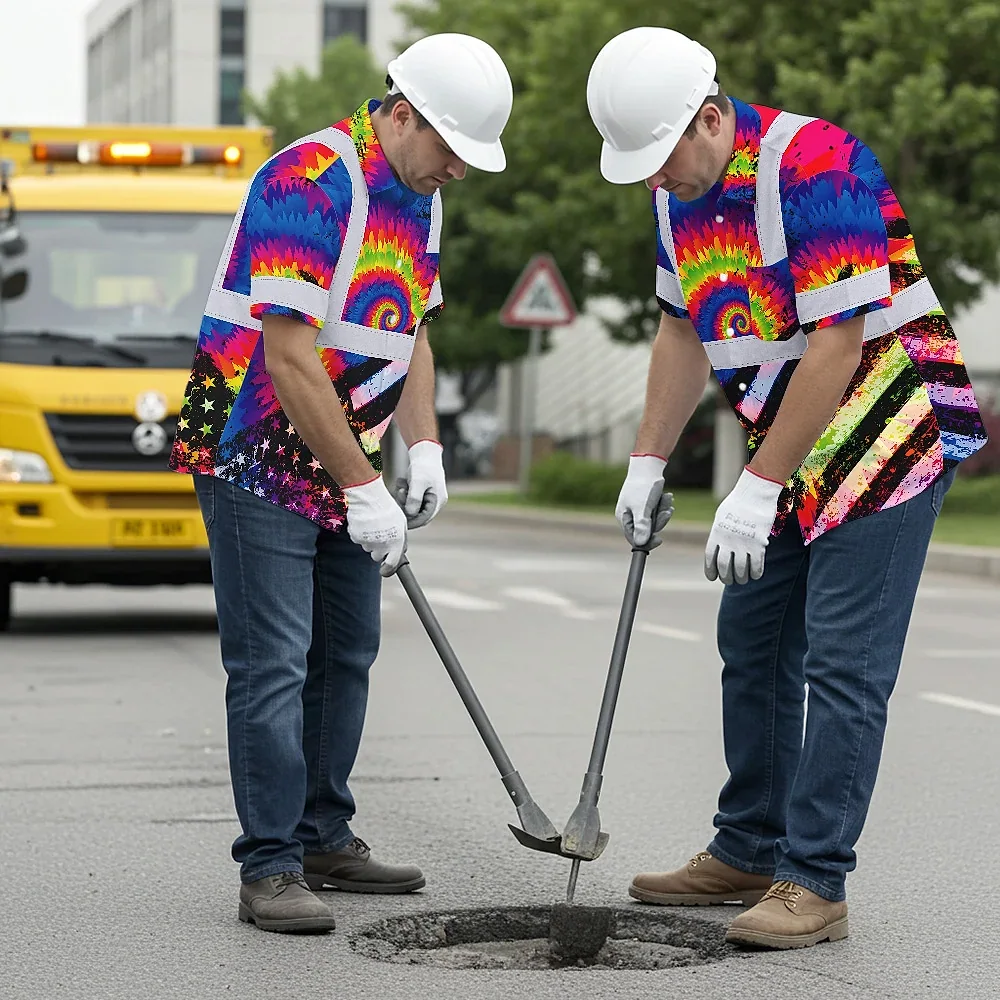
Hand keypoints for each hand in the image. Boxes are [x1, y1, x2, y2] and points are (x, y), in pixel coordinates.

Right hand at [342, 474, 407, 576]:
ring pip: (368, 547)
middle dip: (379, 550)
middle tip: (380, 535)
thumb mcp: (401, 524)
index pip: (391, 565)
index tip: (385, 571)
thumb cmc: (387, 508)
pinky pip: (359, 539)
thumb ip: (401, 540)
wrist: (369, 498)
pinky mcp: (356, 537)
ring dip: (370, 540)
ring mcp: (367, 542)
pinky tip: (365, 522)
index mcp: (395, 543)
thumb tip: (401, 550)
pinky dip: (361, 534)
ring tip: (373, 524)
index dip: (388, 570)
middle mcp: (381, 546)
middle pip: (377, 557)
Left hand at [394, 439, 447, 528]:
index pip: (424, 519)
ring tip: (402, 486)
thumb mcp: (418, 482)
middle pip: (417, 513)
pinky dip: (404, 492)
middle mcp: (435, 501)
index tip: (398, 520)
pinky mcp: (421, 492)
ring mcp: (428, 497)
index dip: (411, 522)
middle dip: (406, 506)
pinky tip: (402, 482)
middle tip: (400, 494)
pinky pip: (410, 498)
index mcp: (438, 501)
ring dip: (404, 498)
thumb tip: (410, 514)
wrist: (424, 451)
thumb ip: (414, 499)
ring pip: (412, 505)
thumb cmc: (423, 466)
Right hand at [615, 454, 673, 548]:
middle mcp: (629, 514)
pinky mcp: (646, 502)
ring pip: (654, 520)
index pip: (633, 538)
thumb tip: (640, 543)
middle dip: (659, 520)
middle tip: (667, 512)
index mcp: (624, 517)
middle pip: (646, 530)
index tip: (660, 540)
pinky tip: (667, 496)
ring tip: (667, 497)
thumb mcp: (643, 508)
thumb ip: (642, 526)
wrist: (648, 465)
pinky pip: (656, 511)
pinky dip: (663, 504)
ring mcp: (638, 508)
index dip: (646, 541)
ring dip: (662, 510)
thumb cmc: (643, 486)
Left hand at [704, 467, 784, 584]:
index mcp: (716, 534)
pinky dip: (755, 573)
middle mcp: (727, 541)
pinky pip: (756, 565)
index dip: (710, 571)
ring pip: (740, 570)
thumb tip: (718, 548)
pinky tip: (755, 574)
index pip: (710, 559)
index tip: (713, 577)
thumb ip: (719, 534)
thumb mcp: (721, 517)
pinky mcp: (758, 544)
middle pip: (724, 567)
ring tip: (743, 579)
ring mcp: (743, 543)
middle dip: (726, 578)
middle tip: (730, 580)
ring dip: (741, 578)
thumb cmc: (738, 503)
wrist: (755, 494)